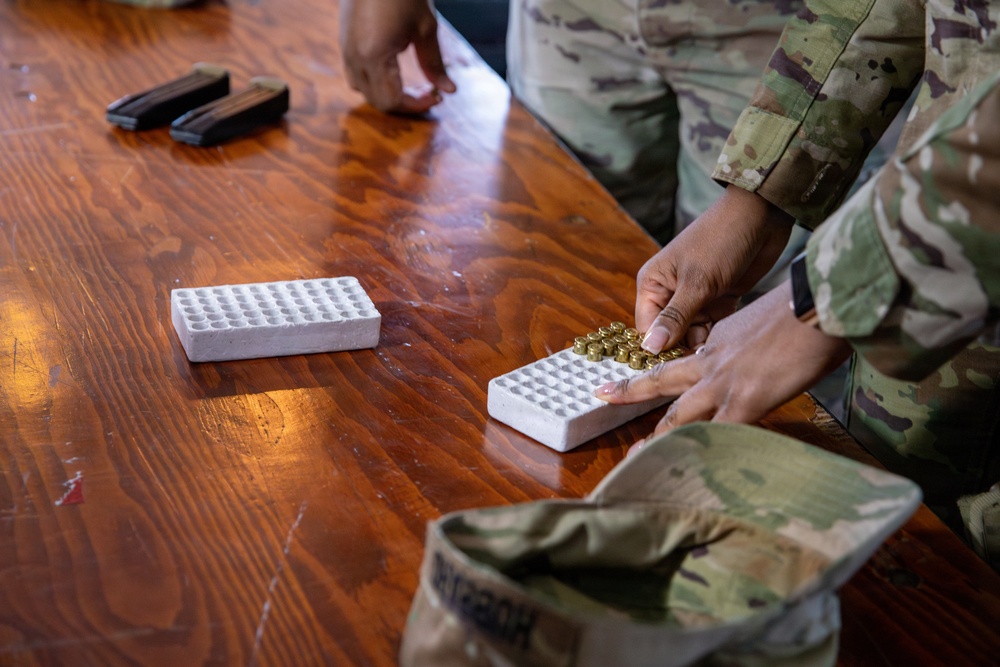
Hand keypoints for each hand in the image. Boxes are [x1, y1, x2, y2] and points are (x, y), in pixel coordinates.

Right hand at [339, 0, 455, 113]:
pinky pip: (355, 74)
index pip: (392, 101)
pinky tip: (393, 68)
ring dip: (387, 93)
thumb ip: (434, 63)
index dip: (415, 106)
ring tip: (410, 83)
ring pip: (362, 90)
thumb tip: (448, 90)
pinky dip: (374, 80)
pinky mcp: (345, 42)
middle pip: (377, 101)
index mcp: (374, 55)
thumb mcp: (425, 28)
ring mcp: (346, 50)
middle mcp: (354, 57)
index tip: (435, 97)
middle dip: (404, 103)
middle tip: (428, 92)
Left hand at [598, 281, 851, 437]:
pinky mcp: (744, 403)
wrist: (819, 302)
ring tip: (636, 457)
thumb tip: (782, 350)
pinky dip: (702, 457)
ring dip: (656, 439)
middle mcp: (711, 360)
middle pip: (661, 381)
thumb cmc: (808, 306)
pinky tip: (690, 477)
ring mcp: (723, 383)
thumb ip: (763, 341)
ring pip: (678, 416)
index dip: (673, 376)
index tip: (658, 382)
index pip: (688, 363)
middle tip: (603, 397)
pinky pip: (715, 438)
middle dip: (630, 392)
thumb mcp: (771, 320)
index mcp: (719, 338)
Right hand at [636, 185, 794, 353]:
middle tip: (704, 354)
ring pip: (692, 335)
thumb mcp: (697, 282)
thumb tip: (650, 349)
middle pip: (669, 335)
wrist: (762, 216)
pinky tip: (730, 338)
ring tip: (719, 345)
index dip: (659, 348)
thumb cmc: (721, 240)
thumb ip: (675, 317)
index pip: (647, 329)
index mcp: (653, 284)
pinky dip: (720, 334)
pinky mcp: (719, 300)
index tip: (676, 366)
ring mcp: (695, 298)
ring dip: (705, 342)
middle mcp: (670, 293)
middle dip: (684, 347)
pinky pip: (713, 328)